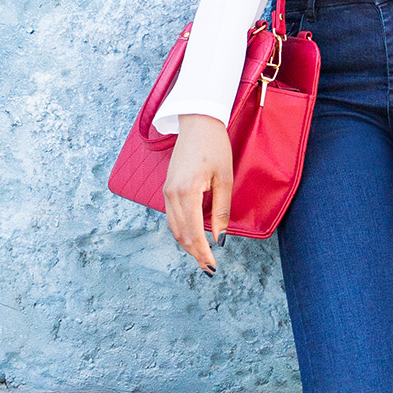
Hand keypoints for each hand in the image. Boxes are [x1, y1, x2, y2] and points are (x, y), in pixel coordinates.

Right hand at [163, 114, 231, 273]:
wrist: (197, 123)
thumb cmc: (215, 147)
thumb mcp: (225, 179)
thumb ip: (221, 211)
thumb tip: (220, 239)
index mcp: (187, 192)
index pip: (194, 232)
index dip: (203, 253)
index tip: (213, 266)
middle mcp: (172, 194)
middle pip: (181, 234)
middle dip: (195, 253)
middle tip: (209, 268)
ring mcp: (166, 191)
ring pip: (174, 228)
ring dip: (187, 244)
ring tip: (202, 257)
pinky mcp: (167, 188)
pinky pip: (172, 217)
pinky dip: (182, 231)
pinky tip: (193, 237)